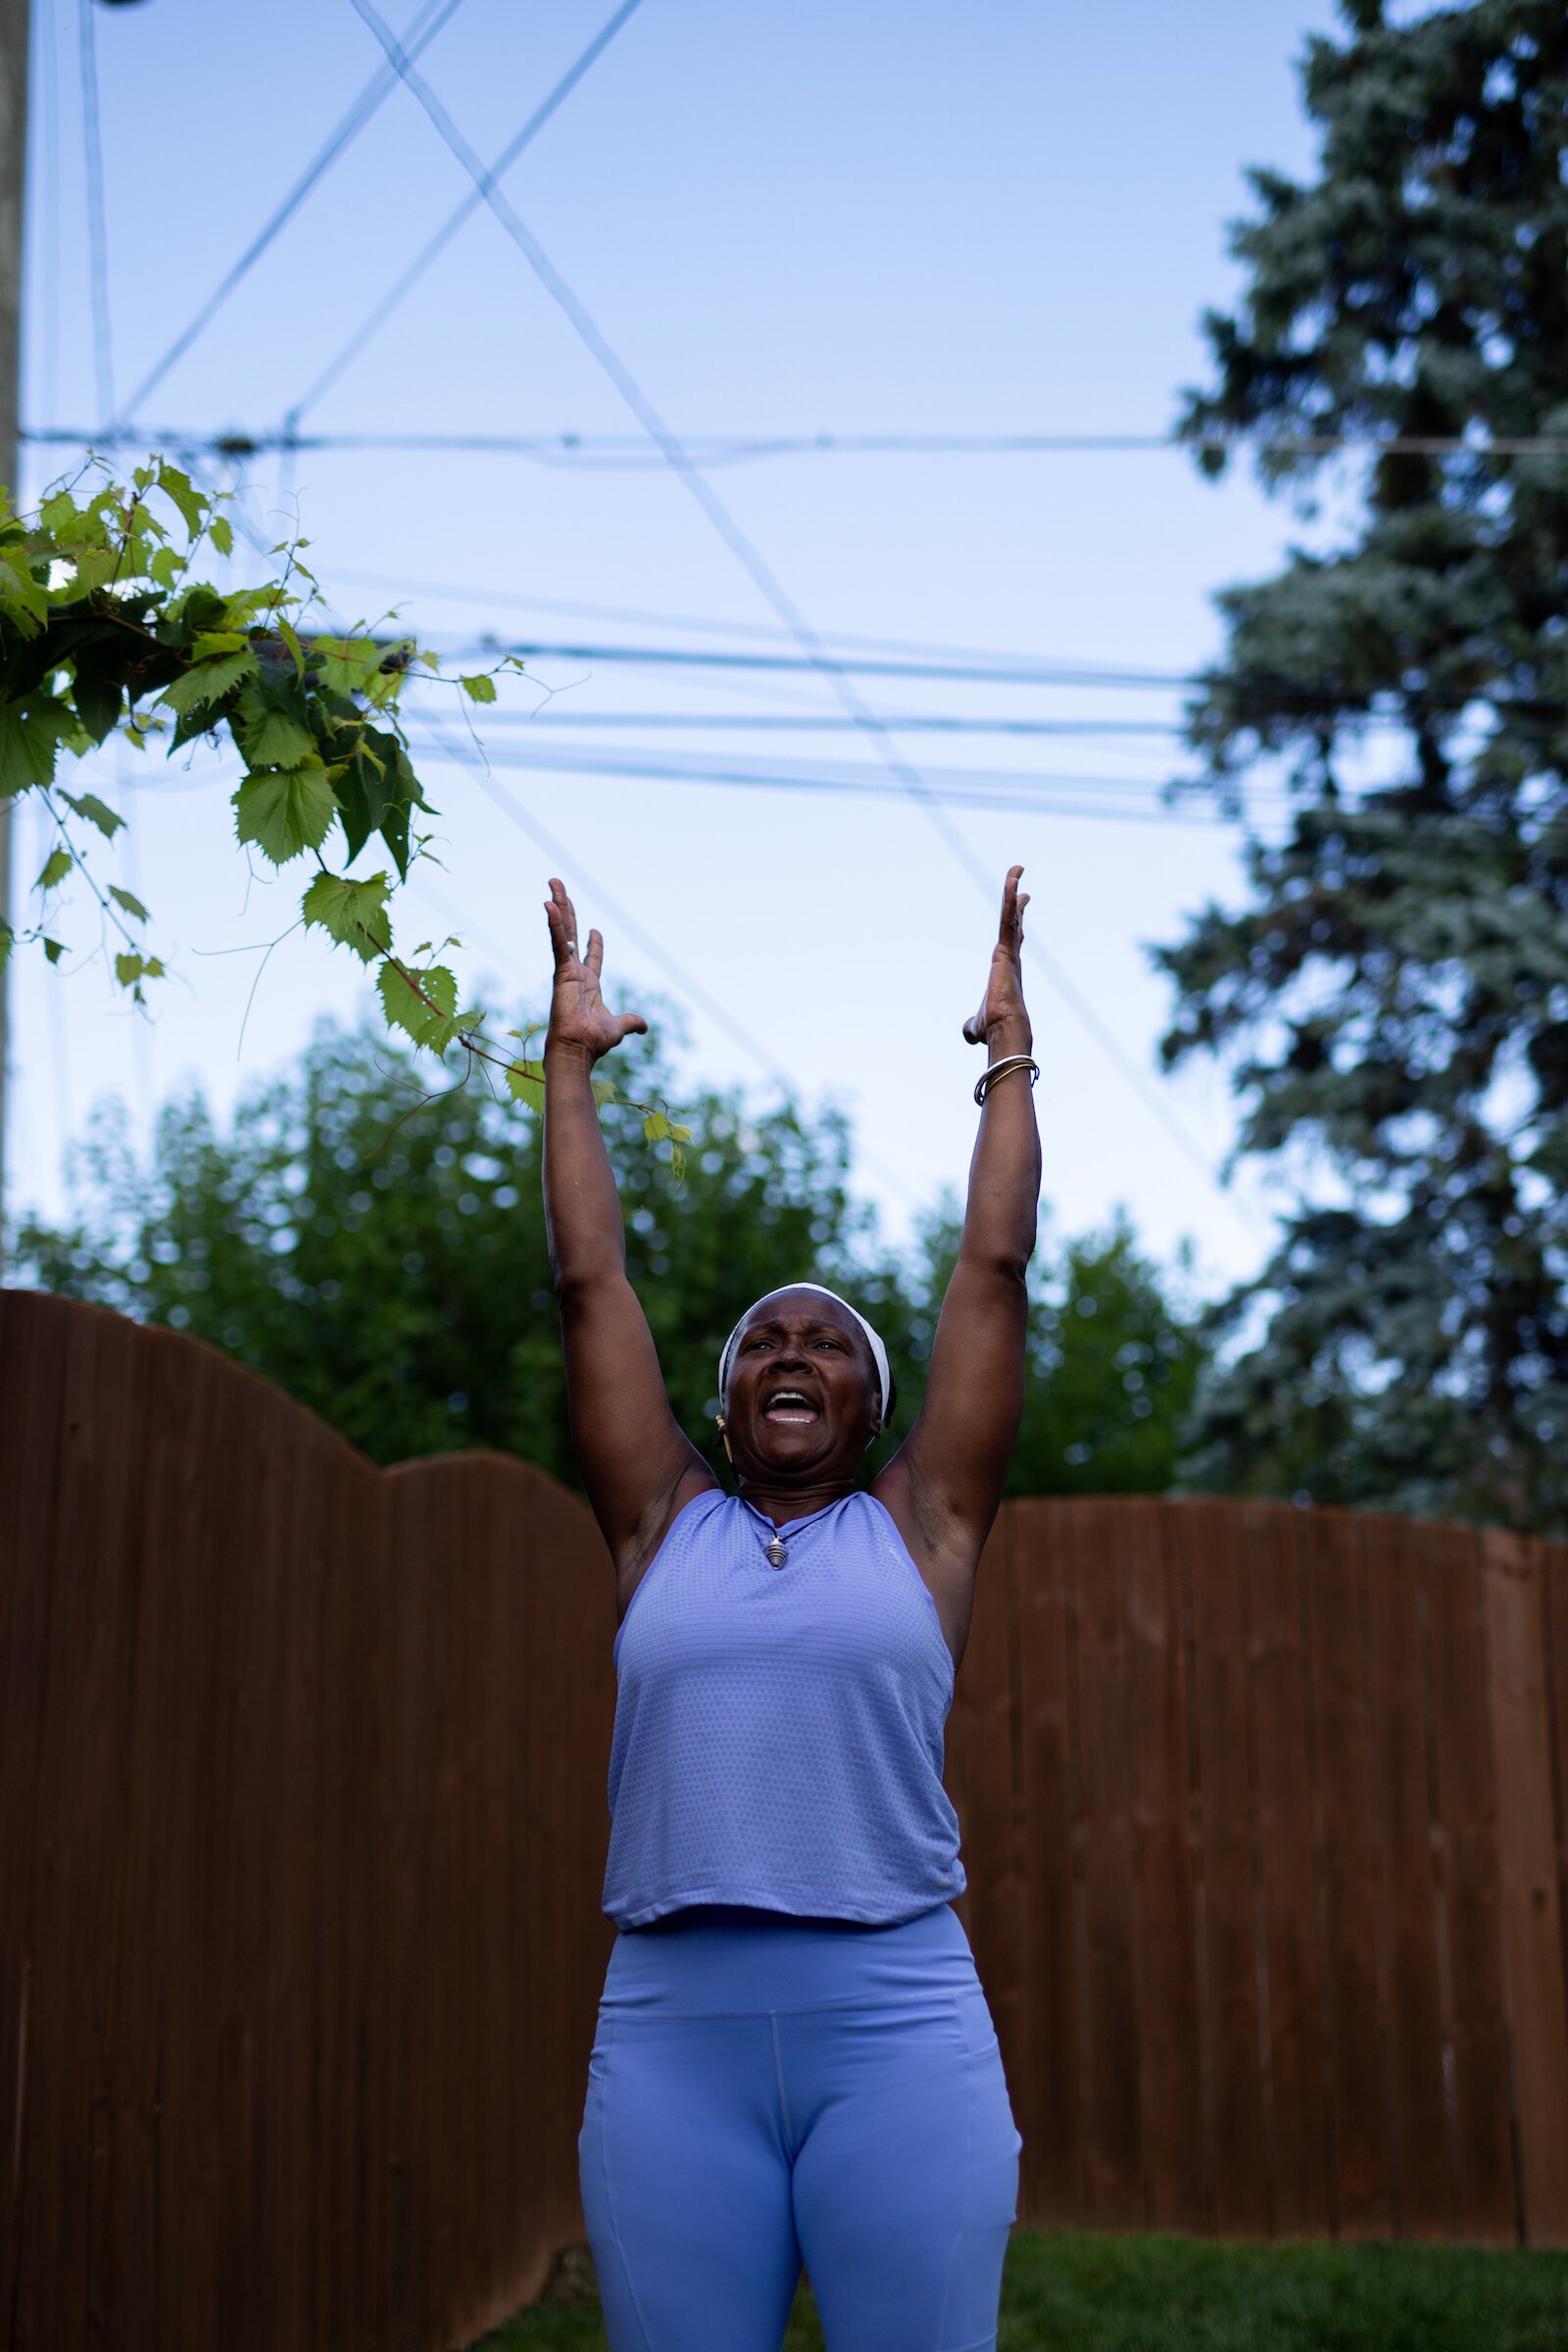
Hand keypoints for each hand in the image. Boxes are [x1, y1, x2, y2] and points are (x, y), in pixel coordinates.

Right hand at [543, 878, 648, 1062]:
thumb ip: (630, 1022)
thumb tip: (643, 1026)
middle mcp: (575, 973)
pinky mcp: (561, 971)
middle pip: (571, 933)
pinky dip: (555, 924)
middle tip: (559, 888)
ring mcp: (566, 970)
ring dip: (559, 905)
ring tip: (554, 882)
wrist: (578, 1049)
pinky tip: (551, 904)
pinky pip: (559, 943)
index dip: (594, 943)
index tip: (595, 930)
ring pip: (563, 931)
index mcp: (588, 984)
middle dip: (568, 910)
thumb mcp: (618, 1027)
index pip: (591, 957)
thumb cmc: (593, 1041)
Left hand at [962, 865, 1031, 1052]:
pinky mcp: (1006, 949)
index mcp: (1004, 970)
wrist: (1002, 1028)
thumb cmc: (993, 1029)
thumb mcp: (976, 1026)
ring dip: (1012, 892)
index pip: (1011, 943)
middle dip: (1017, 905)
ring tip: (1016, 870)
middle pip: (1014, 925)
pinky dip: (1010, 898)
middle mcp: (1010, 958)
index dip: (1016, 928)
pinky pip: (1008, 918)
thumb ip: (971, 1026)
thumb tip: (968, 1033)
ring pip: (1011, 916)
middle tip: (1023, 889)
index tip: (1020, 914)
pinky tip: (1013, 880)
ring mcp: (1009, 952)